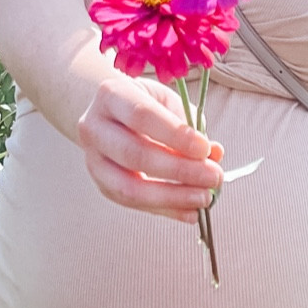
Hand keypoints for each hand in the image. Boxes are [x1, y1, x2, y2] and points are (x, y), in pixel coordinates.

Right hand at [77, 75, 223, 224]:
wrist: (112, 116)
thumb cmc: (146, 107)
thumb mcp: (168, 104)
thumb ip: (191, 126)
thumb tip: (215, 155)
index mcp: (111, 95)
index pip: (142, 115)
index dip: (175, 135)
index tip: (205, 148)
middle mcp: (94, 127)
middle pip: (135, 154)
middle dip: (179, 170)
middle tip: (213, 176)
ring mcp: (93, 160)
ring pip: (129, 188)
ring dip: (173, 197)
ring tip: (205, 198)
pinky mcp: (102, 185)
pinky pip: (134, 204)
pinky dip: (166, 210)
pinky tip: (191, 212)